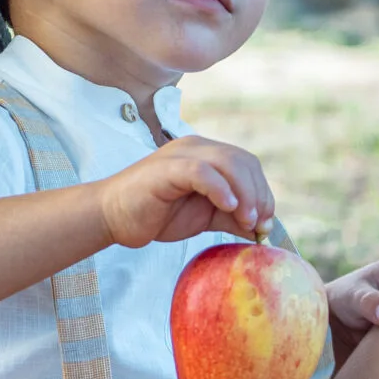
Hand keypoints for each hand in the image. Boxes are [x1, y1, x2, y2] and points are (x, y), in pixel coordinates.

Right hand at [96, 136, 275, 247]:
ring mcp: (181, 154)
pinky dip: (220, 188)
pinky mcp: (167, 168)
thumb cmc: (156, 214)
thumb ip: (231, 218)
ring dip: (245, 192)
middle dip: (258, 194)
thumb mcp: (204, 217)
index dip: (263, 192)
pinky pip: (201, 171)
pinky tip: (228, 207)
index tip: (265, 224)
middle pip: (243, 161)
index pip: (248, 164)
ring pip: (227, 162)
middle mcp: (196, 148)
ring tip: (246, 220)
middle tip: (258, 224)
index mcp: (207, 155)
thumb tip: (262, 230)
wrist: (113, 217)